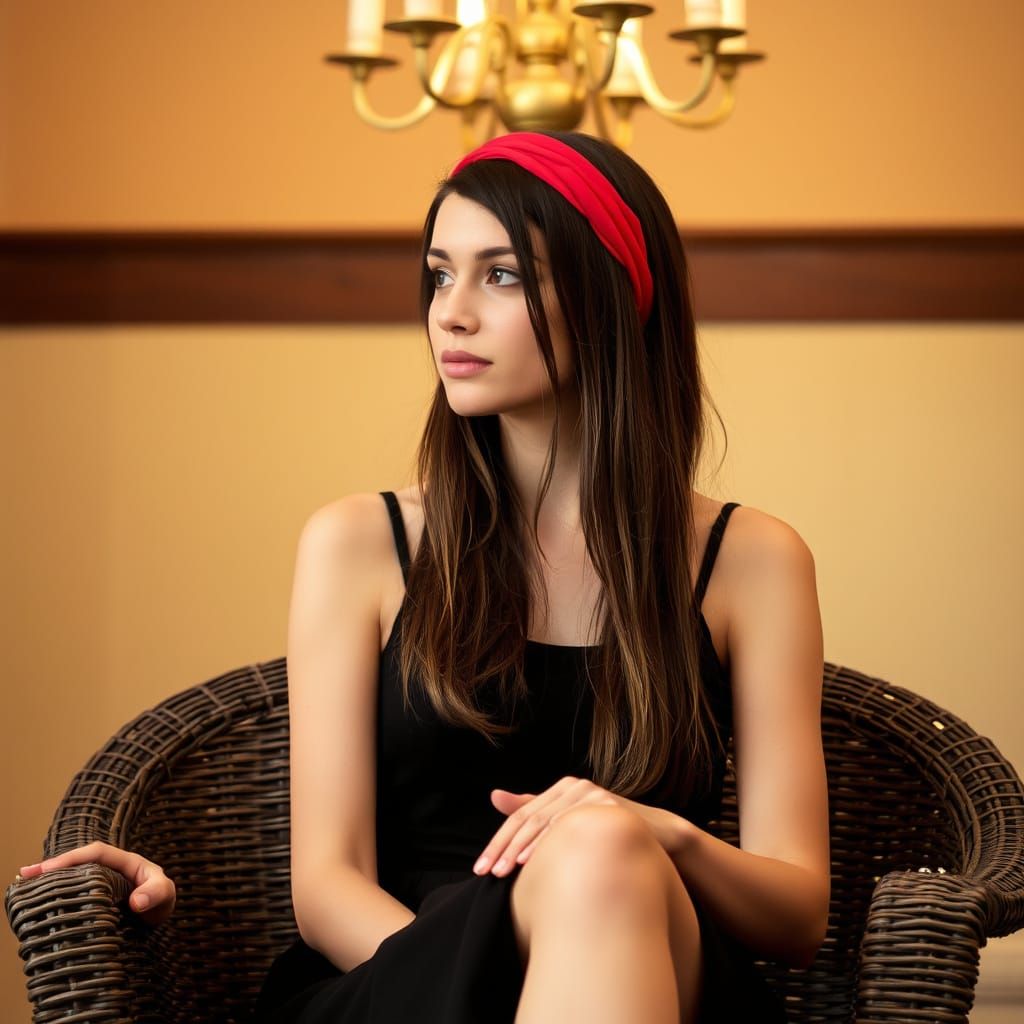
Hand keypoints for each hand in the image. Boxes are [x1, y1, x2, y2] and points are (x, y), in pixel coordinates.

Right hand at [18, 841, 176, 925]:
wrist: (162, 918)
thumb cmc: (163, 901)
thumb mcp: (164, 895)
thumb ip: (155, 894)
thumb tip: (136, 901)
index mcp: (126, 862)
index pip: (95, 853)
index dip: (72, 858)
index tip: (47, 869)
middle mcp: (111, 869)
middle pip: (79, 862)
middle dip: (53, 866)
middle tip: (25, 875)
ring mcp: (102, 883)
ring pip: (74, 876)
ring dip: (52, 880)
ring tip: (25, 886)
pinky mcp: (96, 898)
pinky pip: (75, 892)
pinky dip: (58, 894)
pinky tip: (41, 902)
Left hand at [474, 776, 687, 877]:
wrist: (659, 835)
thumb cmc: (609, 832)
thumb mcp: (571, 823)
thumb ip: (535, 810)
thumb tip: (493, 796)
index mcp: (561, 789)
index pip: (519, 817)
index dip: (497, 842)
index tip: (480, 869)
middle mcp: (573, 786)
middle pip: (527, 818)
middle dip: (503, 847)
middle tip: (486, 874)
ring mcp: (590, 793)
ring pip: (545, 822)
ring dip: (521, 848)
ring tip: (505, 871)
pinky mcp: (606, 804)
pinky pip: (572, 825)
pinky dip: (550, 843)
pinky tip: (534, 861)